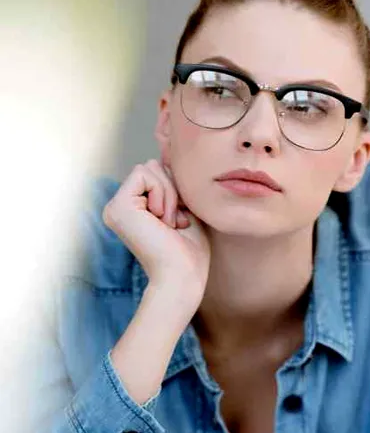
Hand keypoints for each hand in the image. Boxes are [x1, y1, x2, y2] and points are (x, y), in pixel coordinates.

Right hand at [102, 159, 210, 302]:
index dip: (176, 189)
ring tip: (169, 223)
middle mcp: (120, 207)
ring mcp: (116, 207)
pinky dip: (163, 193)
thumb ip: (172, 185)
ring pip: (148, 168)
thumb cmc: (189, 252)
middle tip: (175, 222)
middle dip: (172, 189)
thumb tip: (167, 156)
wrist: (183, 276)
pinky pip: (144, 173)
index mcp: (133, 209)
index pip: (156, 173)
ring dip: (170, 194)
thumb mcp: (185, 210)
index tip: (180, 220)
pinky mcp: (118, 206)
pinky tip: (163, 219)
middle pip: (151, 166)